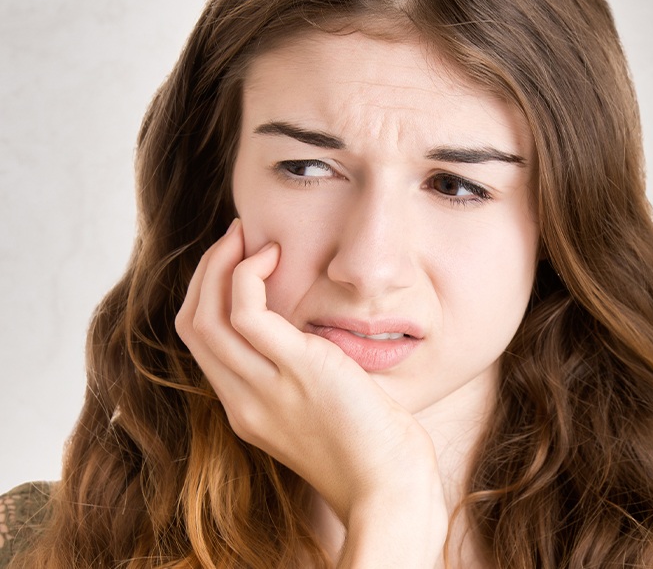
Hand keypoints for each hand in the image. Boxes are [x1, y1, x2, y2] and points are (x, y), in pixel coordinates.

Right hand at [175, 219, 446, 534]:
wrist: (391, 485)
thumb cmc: (367, 443)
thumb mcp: (315, 407)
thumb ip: (294, 375)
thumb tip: (303, 331)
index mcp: (245, 407)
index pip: (201, 342)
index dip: (207, 294)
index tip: (233, 261)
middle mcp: (242, 400)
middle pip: (193, 324)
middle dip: (206, 270)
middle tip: (235, 236)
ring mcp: (263, 388)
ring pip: (207, 316)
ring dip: (221, 263)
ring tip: (247, 236)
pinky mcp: (297, 370)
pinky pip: (246, 312)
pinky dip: (247, 274)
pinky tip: (274, 256)